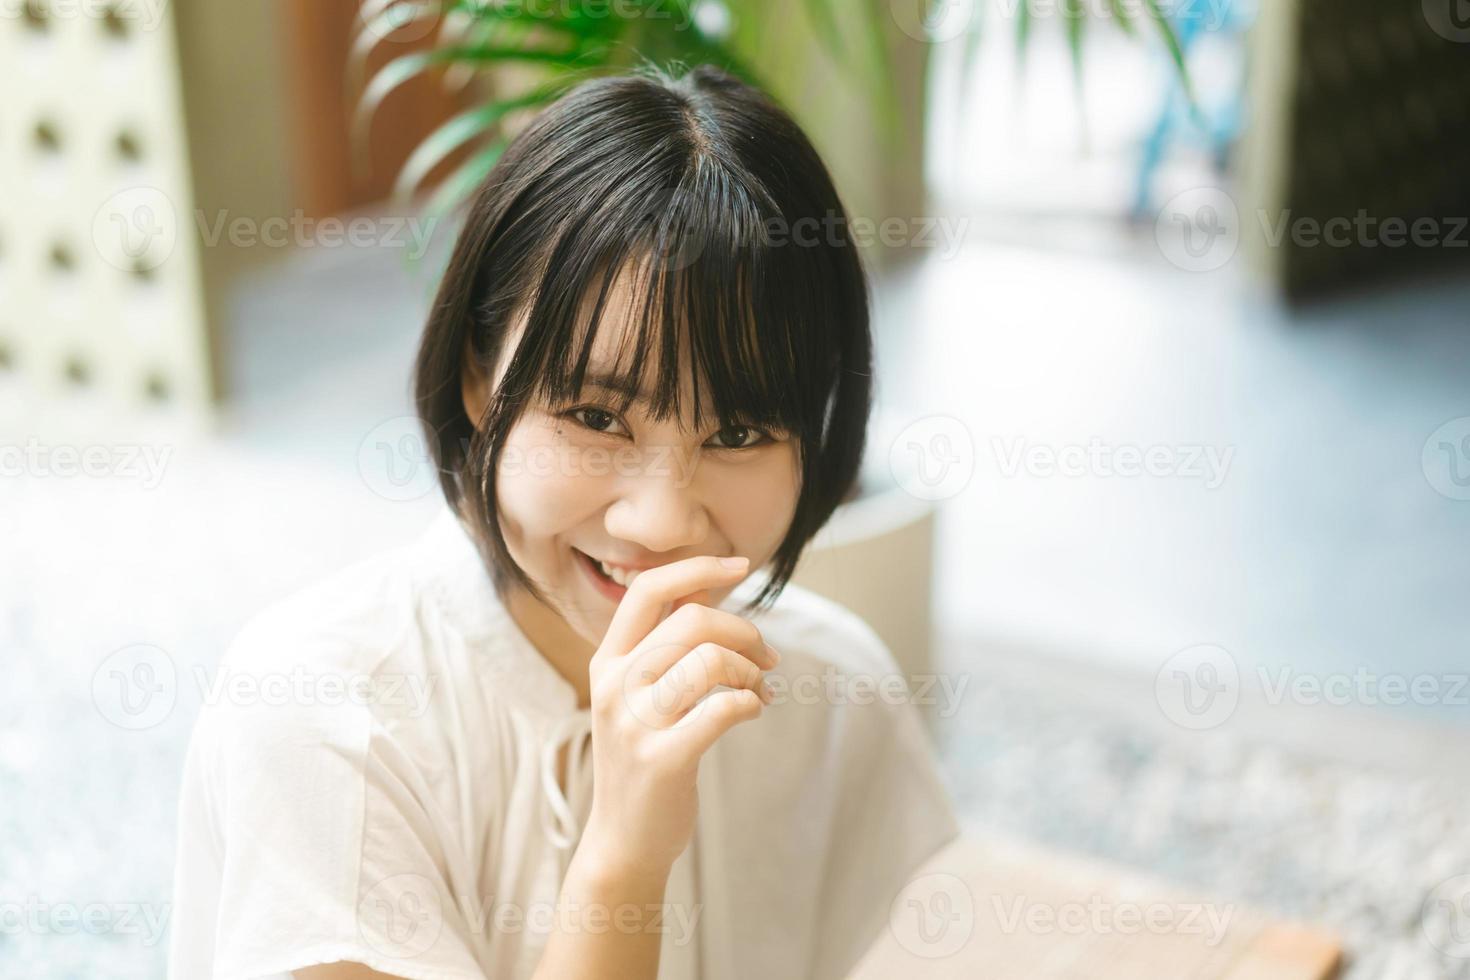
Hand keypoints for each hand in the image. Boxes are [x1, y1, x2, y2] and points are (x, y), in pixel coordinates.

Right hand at [575, 556, 779, 878]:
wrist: (624, 840)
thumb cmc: (645, 756)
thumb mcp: (639, 693)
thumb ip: (666, 642)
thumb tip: (708, 582)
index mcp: (607, 661)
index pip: (648, 590)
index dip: (698, 567)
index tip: (741, 564)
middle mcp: (613, 686)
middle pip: (693, 622)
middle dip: (744, 632)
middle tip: (767, 658)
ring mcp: (634, 724)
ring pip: (709, 660)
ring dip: (751, 670)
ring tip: (760, 689)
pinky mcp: (662, 760)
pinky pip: (723, 709)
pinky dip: (751, 702)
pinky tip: (754, 709)